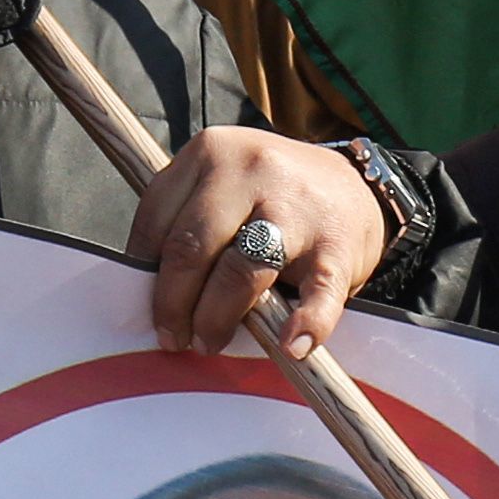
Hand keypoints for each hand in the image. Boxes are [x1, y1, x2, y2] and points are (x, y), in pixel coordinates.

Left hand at [133, 127, 389, 362]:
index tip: (143, 307)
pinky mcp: (337, 245)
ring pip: (241, 270)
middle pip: (193, 247)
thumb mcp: (222, 185)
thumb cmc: (270, 196)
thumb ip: (185, 222)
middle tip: (173, 337)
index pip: (156, 221)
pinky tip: (291, 346)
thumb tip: (145, 291)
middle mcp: (252, 171)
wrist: (355, 185)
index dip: (143, 273)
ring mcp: (297, 207)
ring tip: (210, 343)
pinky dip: (305, 324)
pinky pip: (317, 293)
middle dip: (174, 303)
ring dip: (217, 317)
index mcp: (212, 152)